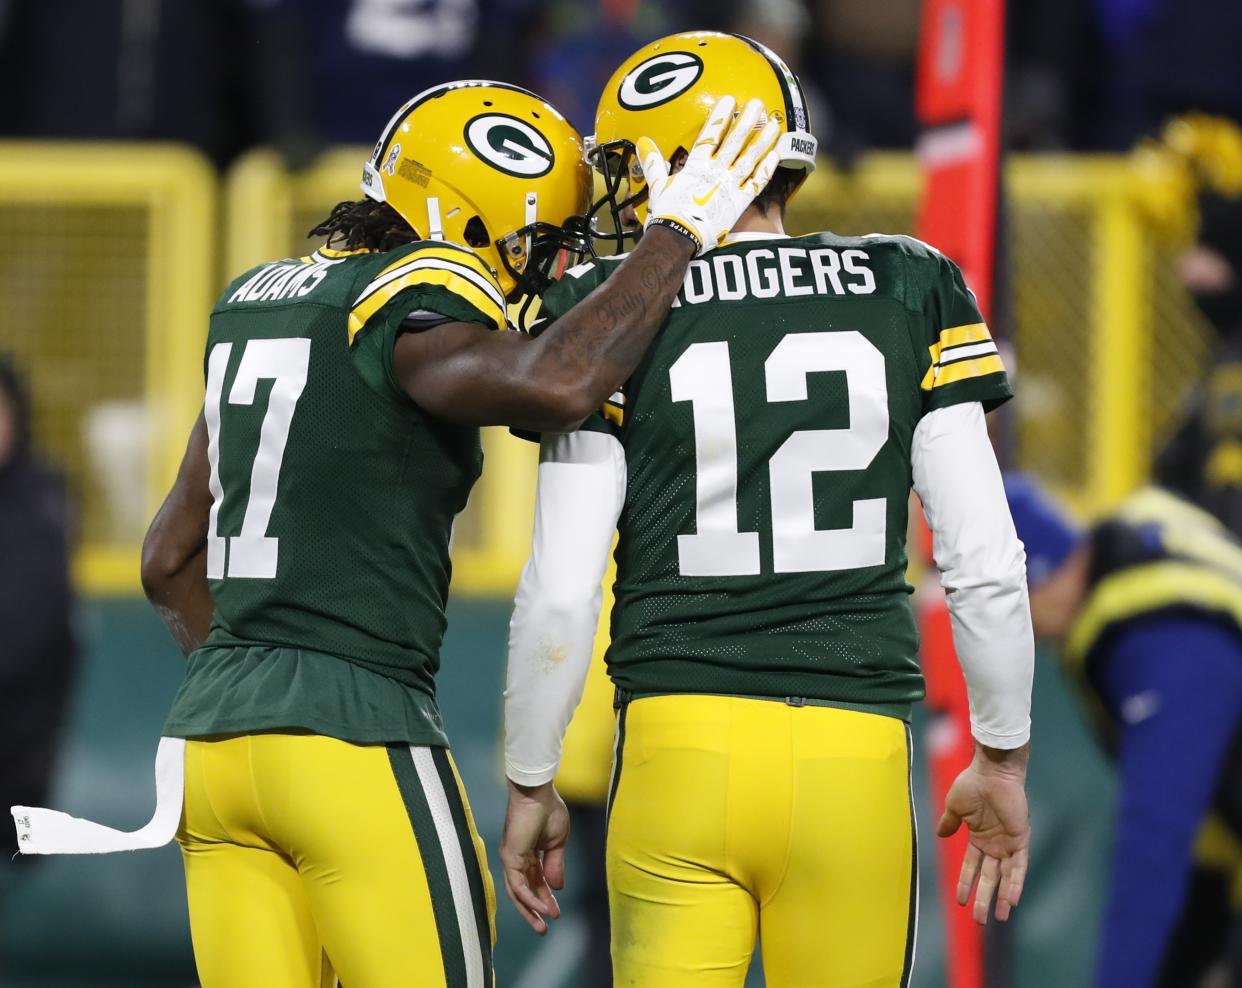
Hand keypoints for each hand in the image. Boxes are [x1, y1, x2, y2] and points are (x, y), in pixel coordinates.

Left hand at [499, 780, 570, 934]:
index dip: (546, 898)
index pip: (535, 882)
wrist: (538, 794)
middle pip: (523, 892)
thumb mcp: (558, 843)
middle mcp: (517, 859)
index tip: (556, 912)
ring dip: (530, 910)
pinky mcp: (510, 858)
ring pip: (517, 893)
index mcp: (529, 854)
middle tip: (544, 929)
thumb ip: (555, 865)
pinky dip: (530, 898)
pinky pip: (518, 885)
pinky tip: (543, 908)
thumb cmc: (548, 810)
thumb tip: (557, 886)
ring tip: (542, 927)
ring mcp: (511, 859)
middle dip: (534, 911)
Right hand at [638, 95, 780, 253]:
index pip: (711, 135)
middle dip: (747, 121)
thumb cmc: (666, 214)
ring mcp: (729, 186)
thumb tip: (643, 142)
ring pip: (750, 158)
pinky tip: (775, 155)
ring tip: (774, 124)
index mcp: (696, 166)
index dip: (721, 116)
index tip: (731, 100)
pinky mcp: (739, 203)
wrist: (678, 238)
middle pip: (735, 141)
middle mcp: (716, 172)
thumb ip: (654, 162)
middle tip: (758, 104)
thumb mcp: (658, 185)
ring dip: (762, 140)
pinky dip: (767, 168)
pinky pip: (756, 183)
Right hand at [936, 742, 1030, 924]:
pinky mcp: (1020, 839)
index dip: (965, 883)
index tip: (960, 901)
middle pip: (989, 877)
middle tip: (981, 922)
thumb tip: (939, 835)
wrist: (991, 772)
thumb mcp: (954, 806)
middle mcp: (994, 843)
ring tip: (999, 917)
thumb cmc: (971, 784)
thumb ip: (949, 823)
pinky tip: (1013, 899)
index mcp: (978, 837)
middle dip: (984, 899)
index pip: (971, 867)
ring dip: (1003, 897)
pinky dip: (1016, 882)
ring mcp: (1008, 843)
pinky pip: (1020, 866)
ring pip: (1006, 877)